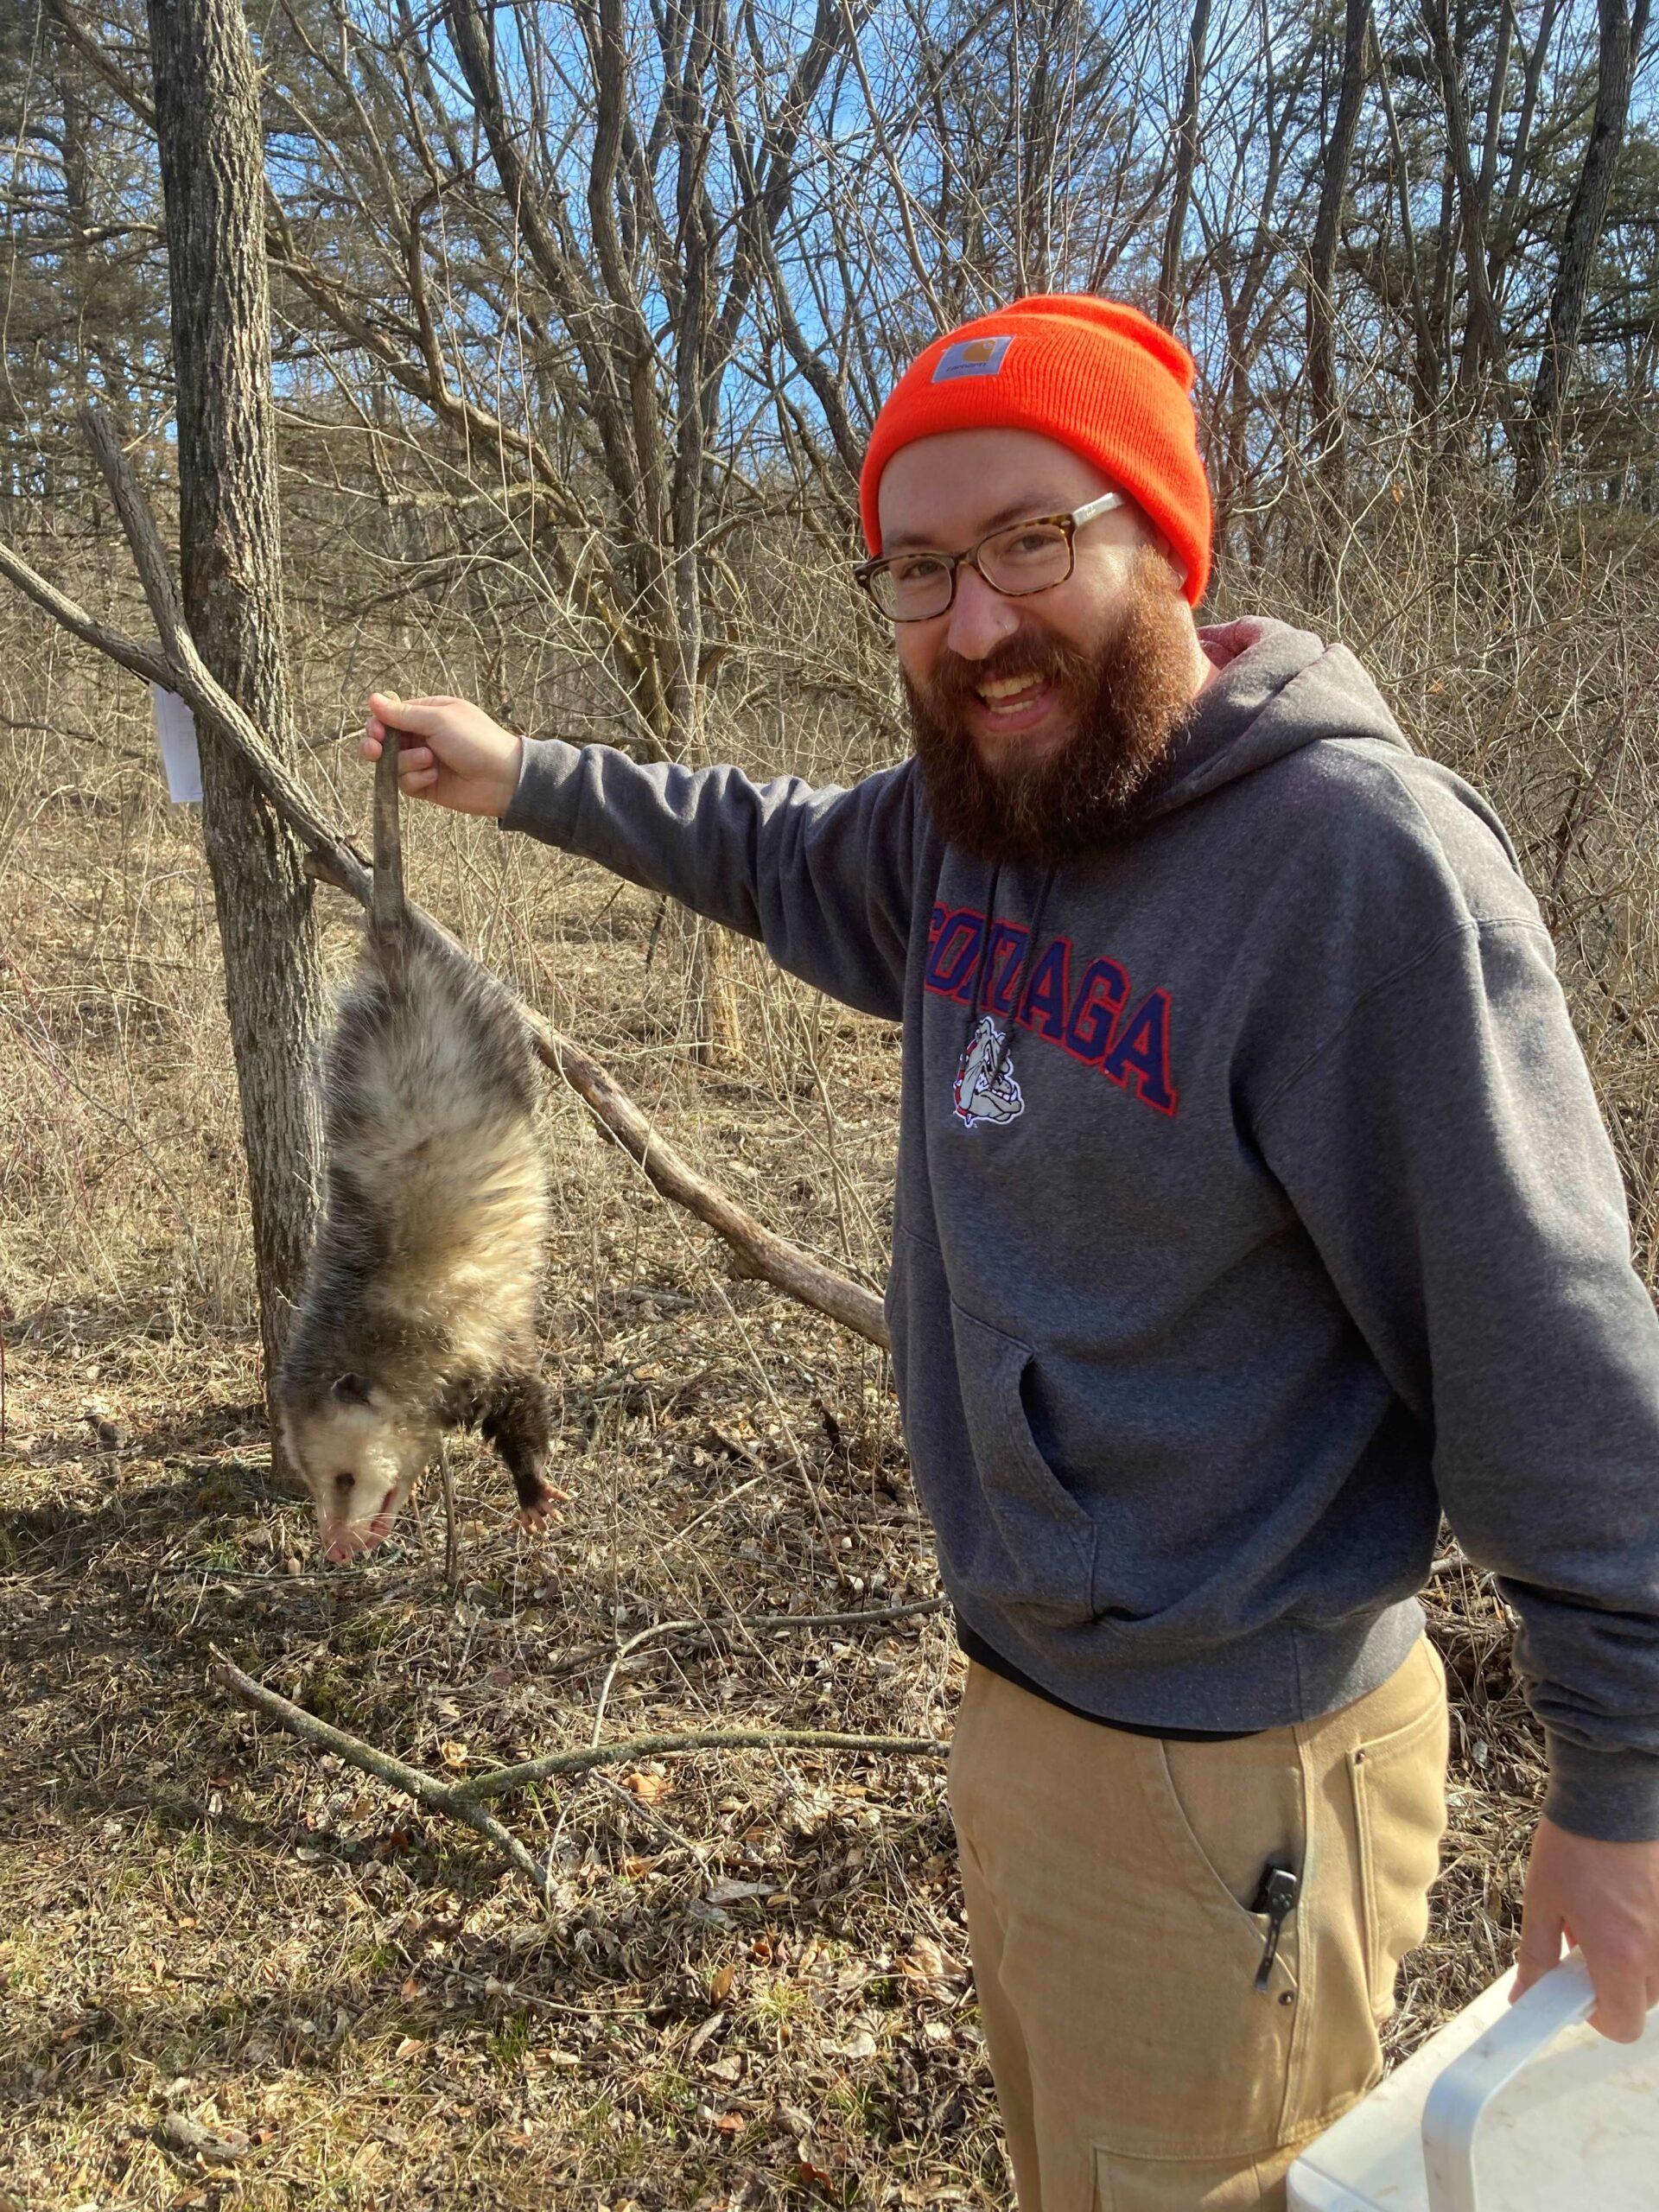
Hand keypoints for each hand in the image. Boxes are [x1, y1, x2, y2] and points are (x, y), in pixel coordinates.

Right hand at [362, 692, 523, 818]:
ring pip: (392, 763)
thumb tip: (373, 699)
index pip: (390, 715)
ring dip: (407, 762)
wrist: (502, 779)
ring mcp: (423, 761)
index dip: (378, 723)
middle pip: (383, 740)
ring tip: (430, 761)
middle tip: (377, 749)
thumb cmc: (477, 741)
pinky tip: (434, 776)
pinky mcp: (425, 785)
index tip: (377, 731)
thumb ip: (404, 714)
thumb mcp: (439, 720)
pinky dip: (416, 779)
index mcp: (427, 714)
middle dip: (376, 745)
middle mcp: (422, 736)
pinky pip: (405, 783)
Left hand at [1511, 1813, 1658, 2040]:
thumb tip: (1526, 1998)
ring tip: (1607, 1921)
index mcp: (1620, 1956)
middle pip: (1645, 2001)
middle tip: (1587, 1950)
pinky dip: (1650, 1937)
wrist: (1611, 1797)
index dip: (1599, 2017)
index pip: (1624, 2024)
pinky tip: (1626, 1906)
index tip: (1579, 1991)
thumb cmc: (1572, 1847)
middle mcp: (1657, 1951)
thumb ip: (1537, 1957)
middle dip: (1616, 1988)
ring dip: (1636, 1964)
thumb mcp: (1542, 1902)